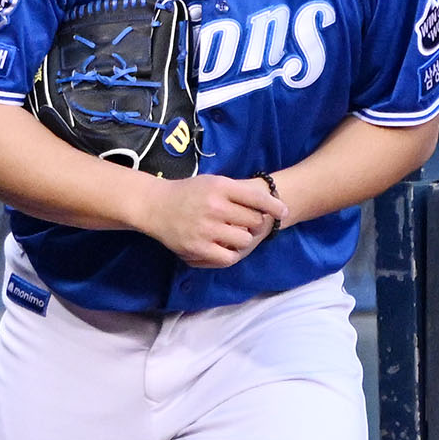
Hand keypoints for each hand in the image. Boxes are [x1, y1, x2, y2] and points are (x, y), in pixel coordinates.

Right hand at [138, 174, 287, 267]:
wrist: (155, 206)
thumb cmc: (187, 193)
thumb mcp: (212, 182)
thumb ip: (236, 191)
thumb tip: (267, 206)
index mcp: (219, 187)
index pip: (256, 197)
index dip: (274, 206)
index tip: (283, 211)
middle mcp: (214, 207)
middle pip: (253, 220)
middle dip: (254, 223)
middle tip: (248, 224)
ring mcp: (206, 228)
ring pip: (244, 240)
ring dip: (243, 239)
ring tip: (235, 235)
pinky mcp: (198, 247)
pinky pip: (228, 257)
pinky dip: (231, 253)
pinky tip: (226, 247)